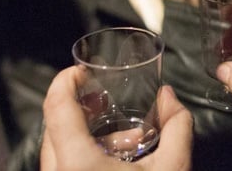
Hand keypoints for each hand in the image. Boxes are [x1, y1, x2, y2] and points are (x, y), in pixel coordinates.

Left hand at [40, 66, 192, 170]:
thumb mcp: (174, 168)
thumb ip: (177, 126)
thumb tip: (169, 97)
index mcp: (77, 163)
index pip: (56, 107)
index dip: (65, 80)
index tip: (80, 71)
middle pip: (54, 126)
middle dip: (82, 108)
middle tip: (104, 99)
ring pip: (59, 150)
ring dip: (89, 136)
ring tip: (129, 139)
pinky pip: (64, 167)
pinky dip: (86, 155)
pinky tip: (121, 160)